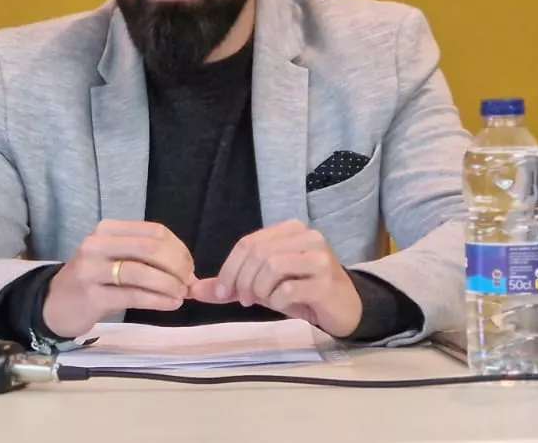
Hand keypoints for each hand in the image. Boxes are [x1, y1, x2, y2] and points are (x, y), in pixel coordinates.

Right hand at [41, 220, 194, 338]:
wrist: (53, 304)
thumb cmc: (92, 281)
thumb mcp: (114, 259)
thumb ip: (147, 260)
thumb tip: (189, 273)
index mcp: (107, 230)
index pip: (154, 232)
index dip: (179, 249)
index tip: (190, 267)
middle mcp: (97, 244)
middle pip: (150, 248)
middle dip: (178, 267)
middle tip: (189, 283)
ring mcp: (92, 269)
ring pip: (142, 271)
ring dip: (170, 285)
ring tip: (181, 296)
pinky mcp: (92, 296)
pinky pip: (133, 295)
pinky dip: (158, 300)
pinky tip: (171, 304)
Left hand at [189, 219, 361, 336]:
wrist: (344, 308)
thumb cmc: (301, 292)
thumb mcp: (263, 285)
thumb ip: (231, 285)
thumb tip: (193, 290)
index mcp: (290, 230)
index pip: (247, 243)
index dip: (229, 269)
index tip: (223, 292)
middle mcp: (307, 236)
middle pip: (257, 253)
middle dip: (242, 281)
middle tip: (244, 300)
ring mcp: (320, 257)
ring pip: (271, 267)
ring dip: (260, 290)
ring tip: (264, 301)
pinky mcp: (327, 281)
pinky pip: (288, 289)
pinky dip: (278, 301)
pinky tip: (285, 305)